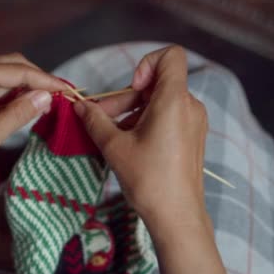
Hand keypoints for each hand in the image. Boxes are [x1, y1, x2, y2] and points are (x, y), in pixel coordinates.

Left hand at [0, 53, 65, 178]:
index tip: (67, 90)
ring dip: (29, 88)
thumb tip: (46, 97)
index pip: (18, 71)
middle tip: (62, 95)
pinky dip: (17, 96)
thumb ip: (19, 114)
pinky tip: (31, 107)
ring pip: (9, 76)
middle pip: (14, 66)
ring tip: (51, 102)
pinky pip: (0, 88)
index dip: (45, 80)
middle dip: (39, 80)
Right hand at [73, 46, 208, 231]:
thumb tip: (80, 106)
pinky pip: (167, 117)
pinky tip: (127, 143)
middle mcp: (189, 106)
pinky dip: (146, 122)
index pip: (170, 56)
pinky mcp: (192, 137)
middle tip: (99, 116)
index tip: (131, 89)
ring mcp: (193, 122)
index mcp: (174, 101)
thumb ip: (96, 120)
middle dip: (125, 97)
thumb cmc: (148, 180)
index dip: (146, 63)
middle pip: (156, 83)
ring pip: (159, 102)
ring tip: (109, 133)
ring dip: (132, 111)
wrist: (177, 216)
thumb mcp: (115, 147)